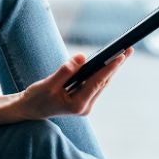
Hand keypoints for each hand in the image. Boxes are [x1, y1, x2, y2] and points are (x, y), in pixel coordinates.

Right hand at [15, 48, 133, 120]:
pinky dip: (102, 72)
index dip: (109, 68)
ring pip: (102, 83)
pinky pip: (95, 83)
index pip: (97, 83)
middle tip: (128, 49)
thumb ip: (65, 71)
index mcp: (77, 105)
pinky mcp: (83, 100)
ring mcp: (85, 104)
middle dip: (116, 65)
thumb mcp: (48, 84)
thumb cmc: (36, 98)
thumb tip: (81, 57)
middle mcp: (85, 106)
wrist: (30, 110)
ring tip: (123, 52)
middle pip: (104, 82)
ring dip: (111, 68)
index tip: (120, 55)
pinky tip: (110, 61)